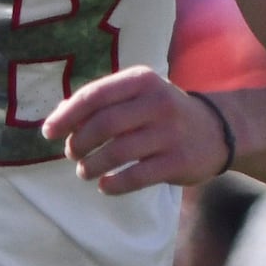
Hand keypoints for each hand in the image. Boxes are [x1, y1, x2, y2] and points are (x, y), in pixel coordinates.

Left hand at [43, 69, 231, 195]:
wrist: (216, 131)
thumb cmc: (164, 113)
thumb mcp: (139, 95)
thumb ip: (103, 103)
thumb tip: (58, 120)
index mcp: (142, 80)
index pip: (95, 96)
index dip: (67, 116)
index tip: (49, 133)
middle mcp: (158, 103)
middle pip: (104, 125)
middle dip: (79, 143)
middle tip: (72, 154)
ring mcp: (170, 133)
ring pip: (117, 152)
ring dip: (92, 166)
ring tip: (84, 172)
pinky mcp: (178, 162)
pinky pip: (137, 176)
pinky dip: (114, 184)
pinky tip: (105, 185)